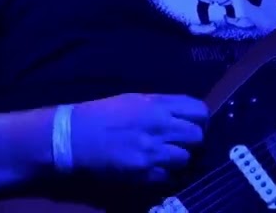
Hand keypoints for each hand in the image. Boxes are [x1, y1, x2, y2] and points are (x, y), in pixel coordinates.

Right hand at [67, 93, 207, 182]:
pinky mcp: (143, 173)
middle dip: (193, 140)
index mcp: (158, 105)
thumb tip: (186, 114)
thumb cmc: (103, 114)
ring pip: (186, 158)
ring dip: (180, 158)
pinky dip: (165, 173)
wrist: (74, 137)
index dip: (201, 119)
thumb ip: (163, 106)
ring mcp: (152, 152)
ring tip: (167, 155)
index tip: (195, 123)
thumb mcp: (136, 100)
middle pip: (197, 136)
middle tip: (182, 142)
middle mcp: (159, 127)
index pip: (199, 111)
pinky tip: (155, 167)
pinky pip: (168, 176)